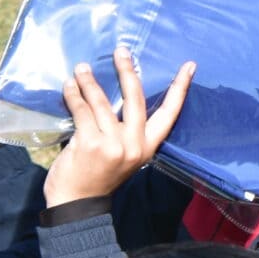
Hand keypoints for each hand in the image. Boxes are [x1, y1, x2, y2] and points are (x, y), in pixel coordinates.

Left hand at [41, 48, 192, 207]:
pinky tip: (69, 86)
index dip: (180, 89)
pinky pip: (82, 112)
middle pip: (135, 98)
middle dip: (127, 71)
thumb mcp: (123, 156)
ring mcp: (113, 144)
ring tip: (82, 67)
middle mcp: (134, 144)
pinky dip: (74, 96)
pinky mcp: (91, 143)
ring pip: (102, 103)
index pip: (169, 114)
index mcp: (147, 147)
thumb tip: (116, 97)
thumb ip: (124, 131)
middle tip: (121, 51)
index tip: (189, 67)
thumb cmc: (97, 178)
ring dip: (90, 81)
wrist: (76, 206)